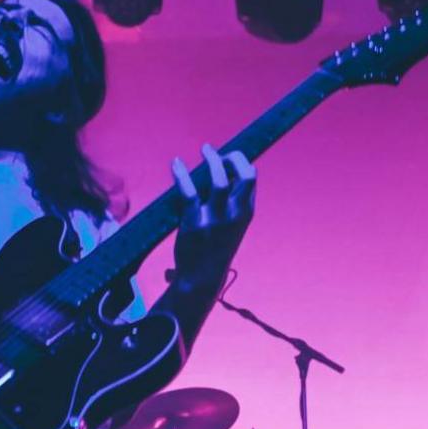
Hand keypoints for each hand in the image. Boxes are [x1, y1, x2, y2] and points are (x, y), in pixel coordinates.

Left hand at [170, 143, 255, 282]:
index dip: (239, 163)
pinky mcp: (195, 222)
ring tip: (205, 149)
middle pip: (246, 175)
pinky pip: (189, 191)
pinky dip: (181, 174)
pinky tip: (176, 163)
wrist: (201, 279)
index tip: (227, 158)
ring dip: (212, 160)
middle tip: (218, 153)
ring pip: (219, 179)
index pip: (251, 178)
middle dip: (234, 157)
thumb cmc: (214, 250)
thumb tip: (221, 177)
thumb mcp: (231, 227)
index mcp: (246, 212)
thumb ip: (231, 204)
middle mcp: (235, 213)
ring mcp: (216, 218)